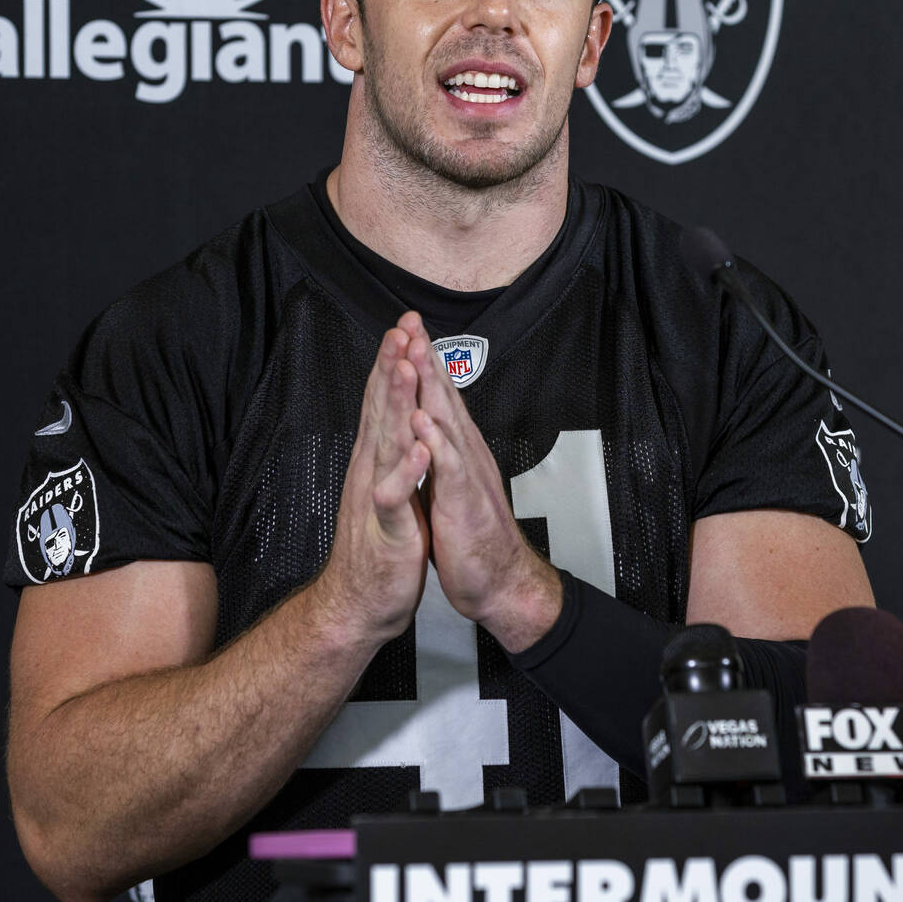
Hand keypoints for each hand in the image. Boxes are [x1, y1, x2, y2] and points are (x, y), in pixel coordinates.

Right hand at [313, 327, 430, 645]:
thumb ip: (388, 449)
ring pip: (386, 442)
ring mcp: (377, 495)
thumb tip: (395, 414)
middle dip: (391, 367)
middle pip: (381, 410)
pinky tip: (418, 449)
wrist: (359, 601)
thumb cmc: (379, 543)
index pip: (384, 402)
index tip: (404, 327)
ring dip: (394, 406)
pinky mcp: (388, 527)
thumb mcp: (387, 485)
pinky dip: (405, 472)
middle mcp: (372, 469)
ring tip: (404, 371)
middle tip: (400, 328)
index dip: (393, 363)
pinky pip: (394, 496)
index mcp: (378, 458)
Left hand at [398, 313, 561, 651]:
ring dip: (430, 386)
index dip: (421, 363)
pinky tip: (423, 420)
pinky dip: (435, 442)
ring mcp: (465, 475)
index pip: (437, 396)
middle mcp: (463, 453)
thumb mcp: (451, 483)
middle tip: (409, 321)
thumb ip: (442, 450)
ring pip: (446, 421)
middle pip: (443, 396)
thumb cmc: (470, 534)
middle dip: (425, 358)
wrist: (497, 579)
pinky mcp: (464, 502)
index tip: (405, 329)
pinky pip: (449, 467)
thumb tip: (430, 421)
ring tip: (413, 354)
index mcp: (455, 449)